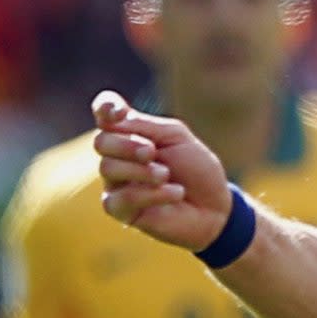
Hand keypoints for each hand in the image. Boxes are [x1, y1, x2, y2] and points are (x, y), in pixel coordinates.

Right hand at [89, 91, 233, 252]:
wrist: (215, 207)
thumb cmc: (197, 169)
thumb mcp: (176, 137)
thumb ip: (143, 125)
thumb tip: (111, 120)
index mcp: (130, 132)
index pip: (104, 112)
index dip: (105, 107)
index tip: (117, 112)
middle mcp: (117, 156)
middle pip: (101, 142)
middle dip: (127, 145)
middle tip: (153, 153)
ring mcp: (116, 183)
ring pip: (107, 168)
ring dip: (142, 171)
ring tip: (166, 176)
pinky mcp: (120, 210)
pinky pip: (119, 199)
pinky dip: (151, 194)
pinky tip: (175, 194)